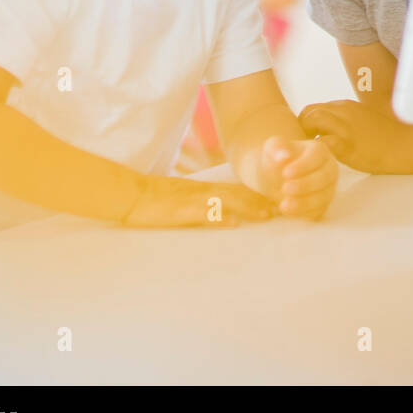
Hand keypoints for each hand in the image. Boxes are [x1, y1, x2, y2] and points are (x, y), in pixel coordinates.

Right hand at [121, 175, 274, 227]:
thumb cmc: (155, 201)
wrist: (130, 194)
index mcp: (204, 190)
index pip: (236, 191)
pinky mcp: (179, 211)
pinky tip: (231, 222)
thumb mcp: (185, 201)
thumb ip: (207, 208)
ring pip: (225, 201)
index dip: (257, 197)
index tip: (276, 203)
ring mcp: (192, 201)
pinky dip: (217, 217)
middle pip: (237, 194)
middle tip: (282, 208)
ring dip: (247, 207)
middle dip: (260, 202)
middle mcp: (202, 192)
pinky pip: (201, 213)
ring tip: (266, 214)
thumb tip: (232, 220)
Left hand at [261, 136, 338, 218]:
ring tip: (283, 205)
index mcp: (319, 151)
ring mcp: (328, 188)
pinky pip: (318, 211)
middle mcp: (329, 168)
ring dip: (304, 203)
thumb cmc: (275, 159)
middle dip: (306, 185)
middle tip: (285, 188)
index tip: (285, 173)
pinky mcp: (322, 205)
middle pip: (325, 177)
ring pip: (323, 197)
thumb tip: (284, 156)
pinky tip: (288, 211)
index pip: (317, 156)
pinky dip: (304, 213)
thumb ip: (277, 148)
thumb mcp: (271, 149)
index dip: (303, 165)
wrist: (273, 176)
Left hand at [300, 99, 412, 172]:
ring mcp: (345, 126)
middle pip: (308, 112)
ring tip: (312, 152)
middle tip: (306, 145)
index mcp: (346, 105)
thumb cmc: (387, 138)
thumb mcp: (364, 119)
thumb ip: (346, 120)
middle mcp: (343, 111)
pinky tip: (323, 159)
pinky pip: (322, 142)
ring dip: (307, 136)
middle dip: (302, 127)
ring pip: (311, 121)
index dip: (308, 123)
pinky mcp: (347, 143)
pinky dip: (317, 150)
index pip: (315, 108)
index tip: (310, 137)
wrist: (405, 145)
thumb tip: (330, 129)